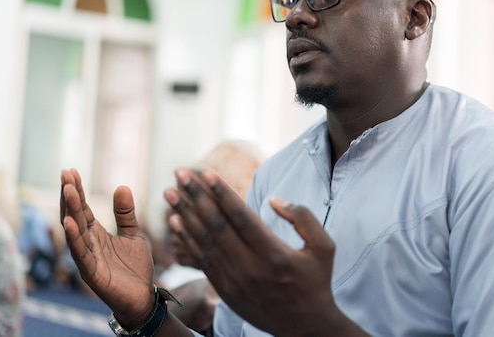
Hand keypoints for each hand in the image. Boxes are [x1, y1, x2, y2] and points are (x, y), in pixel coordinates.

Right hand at [60, 169, 154, 328]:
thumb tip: (122, 186)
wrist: (143, 297)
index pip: (83, 208)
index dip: (77, 191)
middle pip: (75, 216)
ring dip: (70, 211)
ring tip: (67, 190)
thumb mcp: (134, 234)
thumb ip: (126, 213)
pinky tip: (70, 223)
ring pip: (75, 232)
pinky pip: (80, 254)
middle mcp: (88, 244)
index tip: (71, 170)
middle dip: (70, 195)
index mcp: (96, 234)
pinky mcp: (91, 273)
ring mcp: (87, 258)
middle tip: (66, 174)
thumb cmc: (135, 267)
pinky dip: (74, 238)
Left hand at [164, 168, 368, 336]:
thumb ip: (303, 218)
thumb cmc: (316, 281)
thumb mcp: (324, 248)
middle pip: (216, 226)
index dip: (223, 194)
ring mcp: (234, 281)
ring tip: (169, 193)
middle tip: (179, 174)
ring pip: (204, 242)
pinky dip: (187, 240)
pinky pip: (201, 260)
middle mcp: (250, 268)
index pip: (242, 218)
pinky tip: (176, 221)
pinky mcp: (225, 290)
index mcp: (275, 255)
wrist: (304, 326)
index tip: (206, 172)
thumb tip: (274, 200)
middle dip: (196, 197)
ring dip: (185, 215)